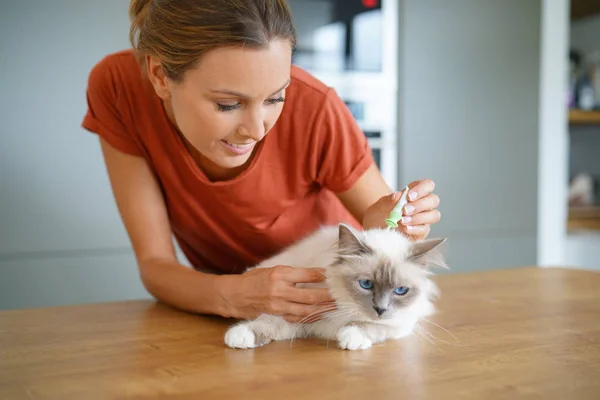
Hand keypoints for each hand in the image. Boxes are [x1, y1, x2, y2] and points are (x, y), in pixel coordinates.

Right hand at [220, 265, 335, 322]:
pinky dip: (310, 316)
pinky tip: (319, 314)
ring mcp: (278, 304)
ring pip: (306, 310)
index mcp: (280, 274)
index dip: (324, 276)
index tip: (335, 275)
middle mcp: (280, 290)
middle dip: (329, 296)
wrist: (234, 294)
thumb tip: (314, 274)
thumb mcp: (272, 269)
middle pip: (311, 295)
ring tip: (335, 306)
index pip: (308, 275)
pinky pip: (297, 317)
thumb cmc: (253, 279)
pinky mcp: (276, 314)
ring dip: (323, 309)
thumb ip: (291, 273)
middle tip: (342, 295)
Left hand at [362, 179, 440, 239]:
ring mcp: (423, 219)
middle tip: (404, 210)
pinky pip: (425, 229)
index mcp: (415, 193)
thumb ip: (389, 200)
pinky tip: (405, 228)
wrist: (373, 230)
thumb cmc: (379, 215)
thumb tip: (398, 196)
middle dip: (419, 204)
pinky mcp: (421, 232)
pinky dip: (415, 228)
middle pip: (433, 200)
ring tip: (402, 220)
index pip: (428, 185)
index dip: (422, 189)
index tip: (409, 196)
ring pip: (434, 215)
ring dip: (418, 217)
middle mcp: (422, 205)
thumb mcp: (380, 206)